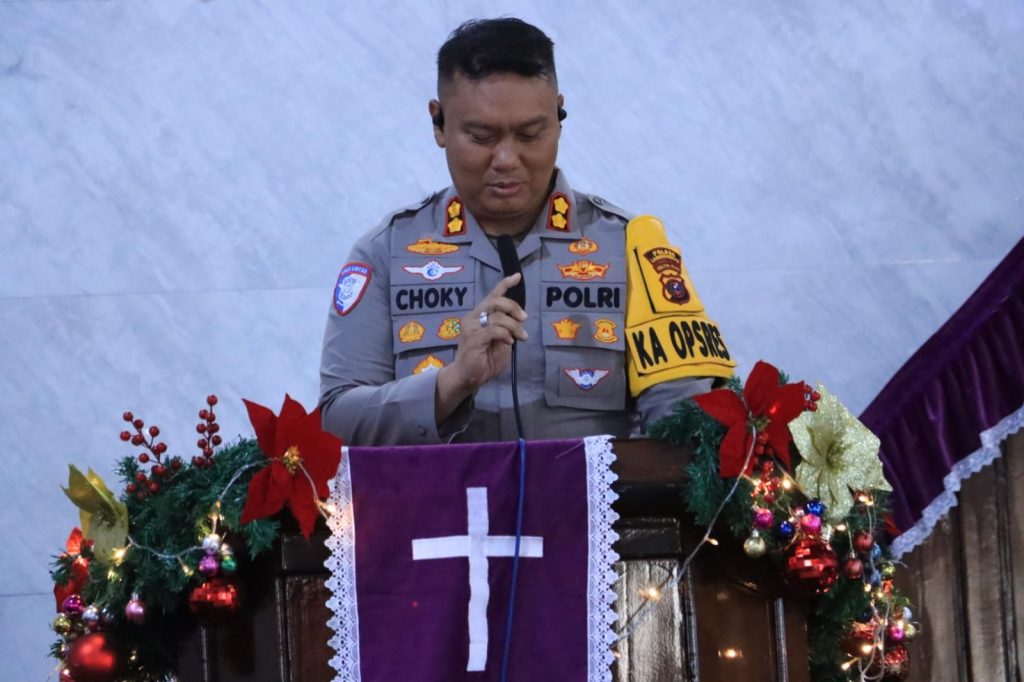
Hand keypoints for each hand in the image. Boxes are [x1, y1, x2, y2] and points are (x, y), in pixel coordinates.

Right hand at [435, 273, 527, 421]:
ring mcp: (471, 326)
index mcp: (480, 315)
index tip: (517, 277)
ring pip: (498, 316)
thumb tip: (519, 319)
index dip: (505, 284)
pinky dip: (506, 334)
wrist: (468, 377)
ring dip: (514, 326)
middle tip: (524, 319)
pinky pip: (495, 329)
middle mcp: (474, 317)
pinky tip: (509, 342)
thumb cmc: (485, 360)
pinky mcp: (473, 337)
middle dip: (514, 307)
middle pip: (496, 301)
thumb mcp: (502, 341)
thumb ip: (507, 328)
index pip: (493, 295)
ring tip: (520, 337)